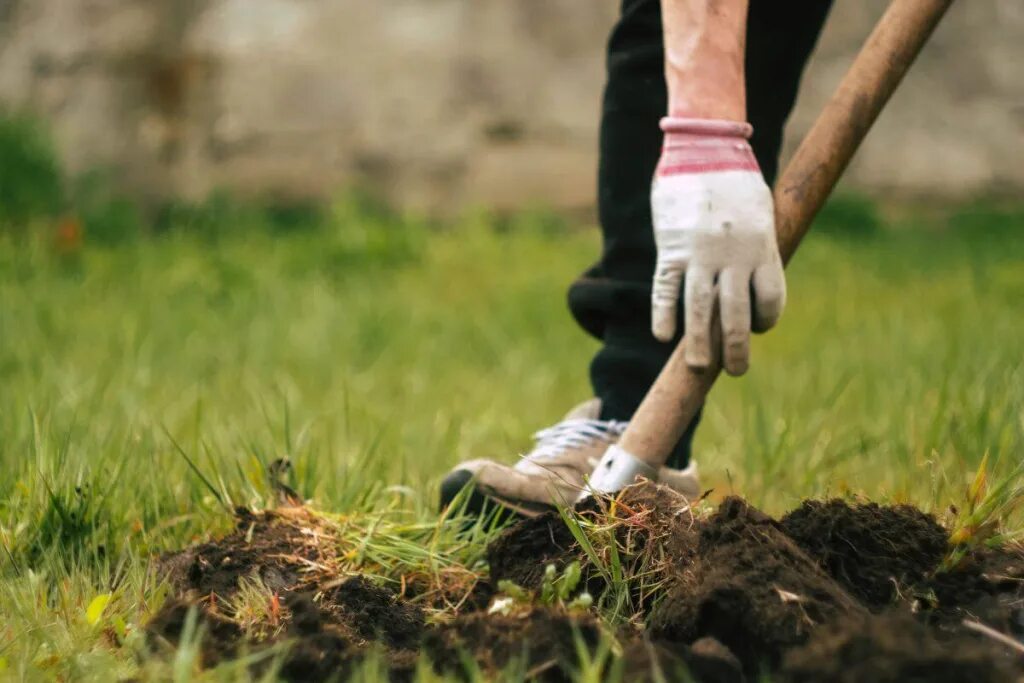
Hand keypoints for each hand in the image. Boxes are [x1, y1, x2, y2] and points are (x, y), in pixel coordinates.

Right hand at [650, 117, 785, 375]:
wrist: (703, 146)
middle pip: (736, 316)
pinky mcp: (671, 247)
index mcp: (763, 246)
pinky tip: (663, 337)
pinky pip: (666, 289)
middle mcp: (734, 255)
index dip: (765, 321)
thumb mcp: (760, 212)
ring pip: (700, 310)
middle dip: (736, 350)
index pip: (770, 300)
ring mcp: (700, 253)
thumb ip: (758, 248)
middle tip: (737, 371)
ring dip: (700, 345)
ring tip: (699, 367)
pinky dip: (664, 315)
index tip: (756, 328)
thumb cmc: (735, 180)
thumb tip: (751, 284)